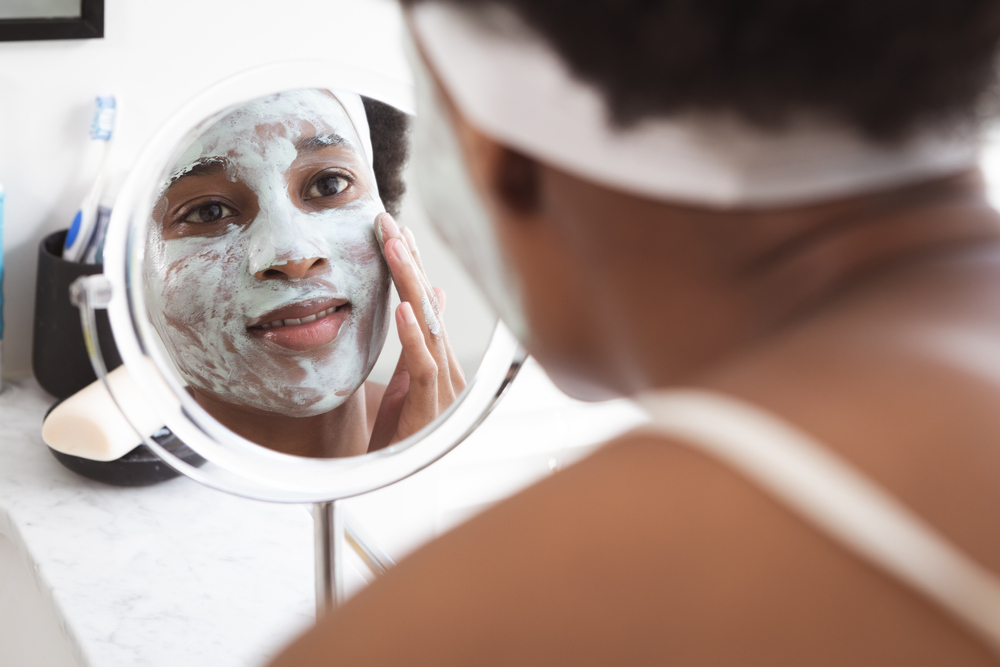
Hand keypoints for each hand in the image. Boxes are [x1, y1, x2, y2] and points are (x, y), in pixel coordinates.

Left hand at [368, 212, 466, 450]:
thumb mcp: (406, 381)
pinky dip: (414, 334)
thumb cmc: (399, 437)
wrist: (398, 485)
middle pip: (428, 305)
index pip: (425, 302)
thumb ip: (416, 343)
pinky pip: (423, 365)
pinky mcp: (430, 407)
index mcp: (438, 359)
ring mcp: (442, 386)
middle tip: (389, 223)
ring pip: (428, 325)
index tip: (395, 232)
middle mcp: (446, 367)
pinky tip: (405, 307)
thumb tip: (425, 300)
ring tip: (394, 248)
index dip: (411, 266)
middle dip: (408, 261)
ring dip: (409, 283)